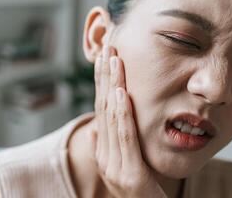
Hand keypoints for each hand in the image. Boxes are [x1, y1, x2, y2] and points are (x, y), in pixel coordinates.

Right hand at [91, 46, 166, 197]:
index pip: (100, 111)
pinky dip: (121, 113)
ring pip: (111, 118)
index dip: (100, 84)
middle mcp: (104, 155)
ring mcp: (114, 165)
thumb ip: (104, 149)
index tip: (103, 59)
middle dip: (104, 77)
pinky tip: (120, 93)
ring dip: (112, 86)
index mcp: (102, 152)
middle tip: (107, 48)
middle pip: (102, 108)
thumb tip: (94, 129)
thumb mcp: (119, 170)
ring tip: (114, 61)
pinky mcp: (129, 173)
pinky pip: (124, 137)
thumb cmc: (136, 193)